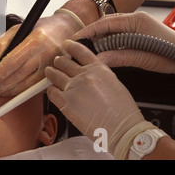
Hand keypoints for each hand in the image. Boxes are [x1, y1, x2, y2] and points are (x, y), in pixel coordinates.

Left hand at [0, 12, 81, 97]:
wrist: (66, 29)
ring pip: (29, 85)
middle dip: (3, 86)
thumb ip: (3, 43)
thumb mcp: (18, 28)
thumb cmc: (40, 29)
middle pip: (20, 75)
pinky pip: (37, 88)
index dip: (0, 73)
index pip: (14, 60)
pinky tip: (13, 90)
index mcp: (36, 39)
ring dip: (12, 92)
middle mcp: (47, 53)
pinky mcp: (57, 75)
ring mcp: (54, 66)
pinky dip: (23, 92)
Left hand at [45, 40, 144, 154]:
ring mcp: (74, 88)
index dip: (70, 46)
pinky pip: (51, 91)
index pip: (80, 50)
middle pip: (63, 62)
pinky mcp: (66, 102)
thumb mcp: (114, 83)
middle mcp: (85, 75)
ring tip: (50, 73)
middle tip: (57, 63)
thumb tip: (87, 72)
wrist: (123, 130)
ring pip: (54, 74)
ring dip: (51, 73)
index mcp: (99, 69)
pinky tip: (53, 91)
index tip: (66, 45)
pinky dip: (50, 90)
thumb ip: (98, 74)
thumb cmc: (123, 112)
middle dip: (59, 62)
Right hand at [74, 12, 174, 72]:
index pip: (104, 23)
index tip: (75, 39)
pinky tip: (102, 49)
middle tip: (76, 45)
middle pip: (105, 23)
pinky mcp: (138, 30)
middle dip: (90, 34)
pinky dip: (107, 40)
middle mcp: (135, 19)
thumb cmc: (174, 54)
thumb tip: (98, 59)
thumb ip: (120, 57)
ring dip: (98, 37)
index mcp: (136, 21)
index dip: (87, 31)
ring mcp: (136, 23)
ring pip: (110, 28)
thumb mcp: (144, 58)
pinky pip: (117, 32)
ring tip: (86, 48)